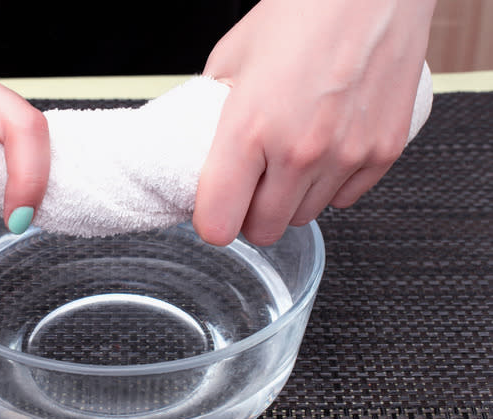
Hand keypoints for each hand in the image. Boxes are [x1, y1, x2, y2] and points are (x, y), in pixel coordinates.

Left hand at [193, 0, 434, 245]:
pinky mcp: (383, 152)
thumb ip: (210, 110)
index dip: (210, 221)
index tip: (211, 210)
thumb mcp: (230, 58)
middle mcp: (299, 151)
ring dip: (289, 201)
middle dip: (249, 216)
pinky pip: (345, 199)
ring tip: (287, 160)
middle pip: (263, 231)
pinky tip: (323, 151)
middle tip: (248, 188)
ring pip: (303, 217)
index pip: (218, 223)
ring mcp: (346, 155)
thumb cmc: (302, 11)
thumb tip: (201, 141)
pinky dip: (329, 186)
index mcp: (249, 129)